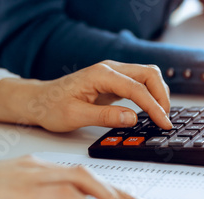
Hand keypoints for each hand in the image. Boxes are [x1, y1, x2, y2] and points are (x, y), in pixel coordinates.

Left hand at [0, 60, 171, 131]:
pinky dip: (150, 95)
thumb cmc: (51, 107)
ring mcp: (113, 74)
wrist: (38, 101)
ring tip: (161, 116)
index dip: (154, 107)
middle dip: (162, 96)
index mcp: (101, 75)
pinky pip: (140, 84)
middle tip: (165, 119)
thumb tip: (132, 118)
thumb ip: (105, 116)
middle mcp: (110, 69)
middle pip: (149, 74)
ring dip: (158, 94)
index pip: (137, 88)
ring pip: (147, 76)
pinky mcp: (114, 82)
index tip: (163, 123)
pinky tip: (151, 110)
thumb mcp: (75, 116)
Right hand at [0, 155, 148, 198]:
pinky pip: (65, 195)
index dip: (108, 187)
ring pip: (84, 180)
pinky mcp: (27, 190)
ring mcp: (34, 176)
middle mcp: (42, 167)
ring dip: (107, 197)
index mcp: (40, 167)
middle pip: (91, 175)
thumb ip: (38, 196)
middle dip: (118, 192)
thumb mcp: (14, 194)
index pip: (84, 175)